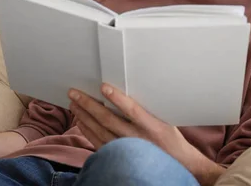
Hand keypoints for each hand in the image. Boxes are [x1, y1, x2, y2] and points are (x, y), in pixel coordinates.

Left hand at [68, 83, 220, 183]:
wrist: (176, 163)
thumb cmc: (170, 137)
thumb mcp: (164, 118)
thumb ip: (146, 107)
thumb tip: (126, 89)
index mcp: (152, 126)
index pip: (131, 110)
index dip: (117, 98)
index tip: (104, 87)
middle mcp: (138, 138)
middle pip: (108, 119)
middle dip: (88, 104)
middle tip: (74, 92)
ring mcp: (127, 148)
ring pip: (100, 130)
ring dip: (84, 116)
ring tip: (73, 103)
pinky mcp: (119, 155)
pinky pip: (99, 142)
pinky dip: (87, 131)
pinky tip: (80, 121)